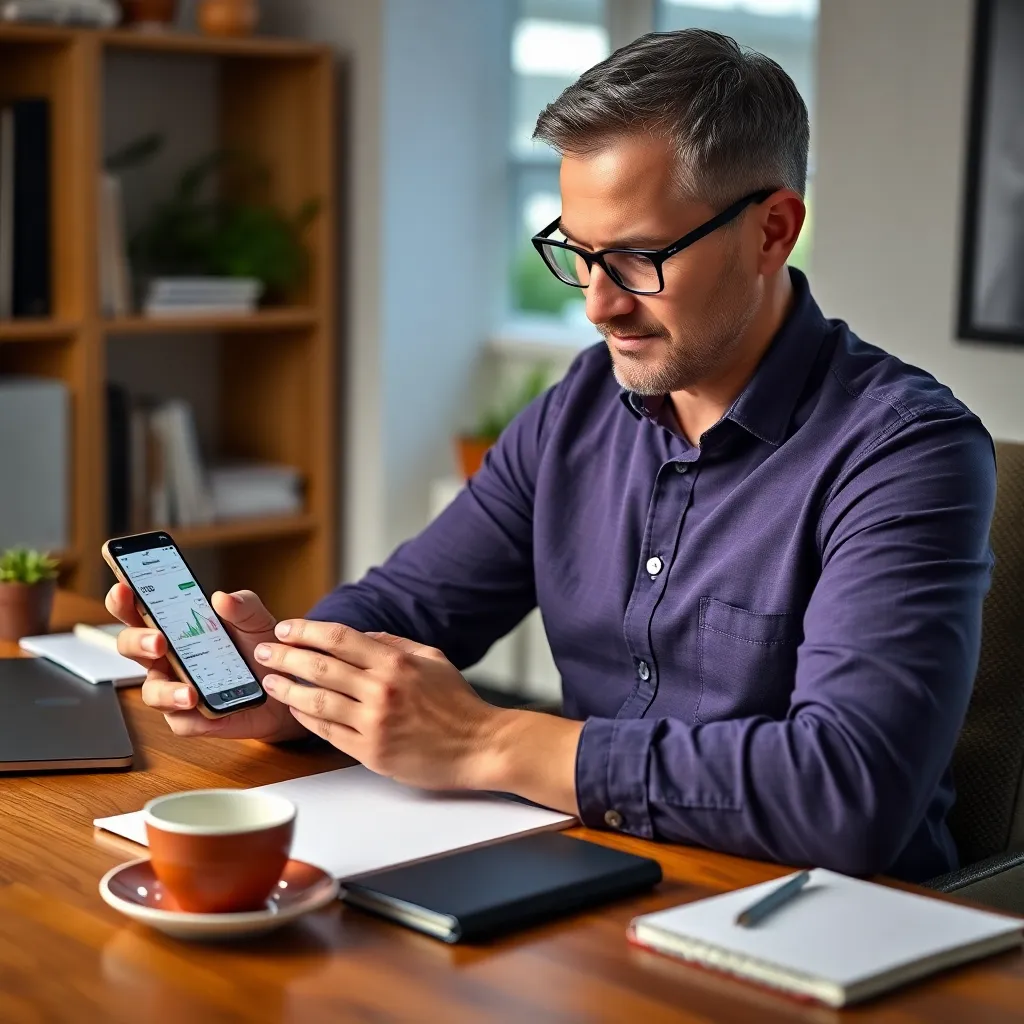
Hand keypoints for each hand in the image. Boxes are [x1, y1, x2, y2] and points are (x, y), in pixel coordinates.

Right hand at [105, 583, 306, 742]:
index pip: (138, 610)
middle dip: (138, 641)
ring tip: (188, 692)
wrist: (284, 685)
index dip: (123, 599)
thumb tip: (222, 598)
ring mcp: (174, 687)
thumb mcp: (255, 619)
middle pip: (131, 647)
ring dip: (165, 691)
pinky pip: (181, 721)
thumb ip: (242, 605)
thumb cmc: (259, 647)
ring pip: (151, 691)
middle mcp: (167, 656)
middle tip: (158, 640)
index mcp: (174, 626)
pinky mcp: (190, 718)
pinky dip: (192, 717)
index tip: (123, 589)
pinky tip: (205, 710)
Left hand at [253, 620, 502, 788]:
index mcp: (396, 662)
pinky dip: (307, 719)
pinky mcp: (371, 752)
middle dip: (286, 656)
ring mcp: (374, 723)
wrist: (480, 746)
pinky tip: (295, 711)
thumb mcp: (432, 659)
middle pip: (320, 666)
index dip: (307, 630)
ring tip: (271, 681)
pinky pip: (328, 733)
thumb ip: (395, 644)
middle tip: (265, 652)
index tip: (286, 628)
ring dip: (287, 689)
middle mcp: (382, 690)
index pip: (340, 638)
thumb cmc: (459, 704)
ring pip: (316, 701)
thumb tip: (363, 636)